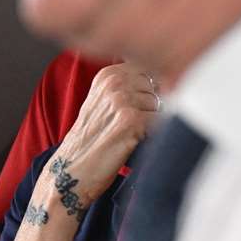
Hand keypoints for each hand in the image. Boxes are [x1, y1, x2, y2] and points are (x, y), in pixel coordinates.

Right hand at [44, 63, 158, 210]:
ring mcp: (122, 99)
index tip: (136, 109)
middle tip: (131, 126)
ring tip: (131, 135)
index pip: (150, 72)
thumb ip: (129, 87)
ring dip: (152, 122)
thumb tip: (167, 82)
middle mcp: (114, 82)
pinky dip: (153, 135)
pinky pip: (161, 122)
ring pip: (162, 105)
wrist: (72, 169)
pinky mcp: (131, 119)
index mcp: (108, 75)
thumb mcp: (104, 103)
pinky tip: (134, 143)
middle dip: (152, 107)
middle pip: (158, 88)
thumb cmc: (92, 141)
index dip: (150, 93)